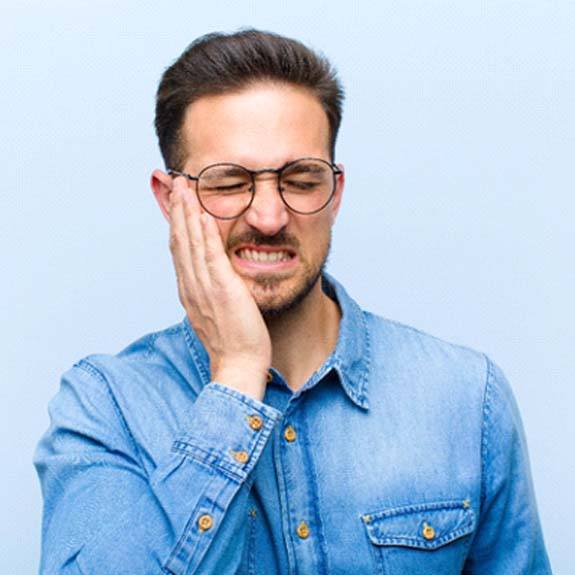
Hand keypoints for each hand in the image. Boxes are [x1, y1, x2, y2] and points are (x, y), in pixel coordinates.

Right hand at [168, 176, 271, 400]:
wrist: (238, 365)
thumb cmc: (232, 343)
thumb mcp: (215, 314)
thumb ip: (210, 294)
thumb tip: (213, 282)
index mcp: (190, 291)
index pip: (179, 250)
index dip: (176, 224)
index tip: (176, 202)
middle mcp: (191, 286)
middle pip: (180, 241)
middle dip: (177, 209)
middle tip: (176, 183)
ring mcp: (205, 287)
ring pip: (191, 243)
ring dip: (187, 212)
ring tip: (185, 187)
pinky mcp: (222, 289)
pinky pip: (211, 255)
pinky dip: (205, 232)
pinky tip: (203, 213)